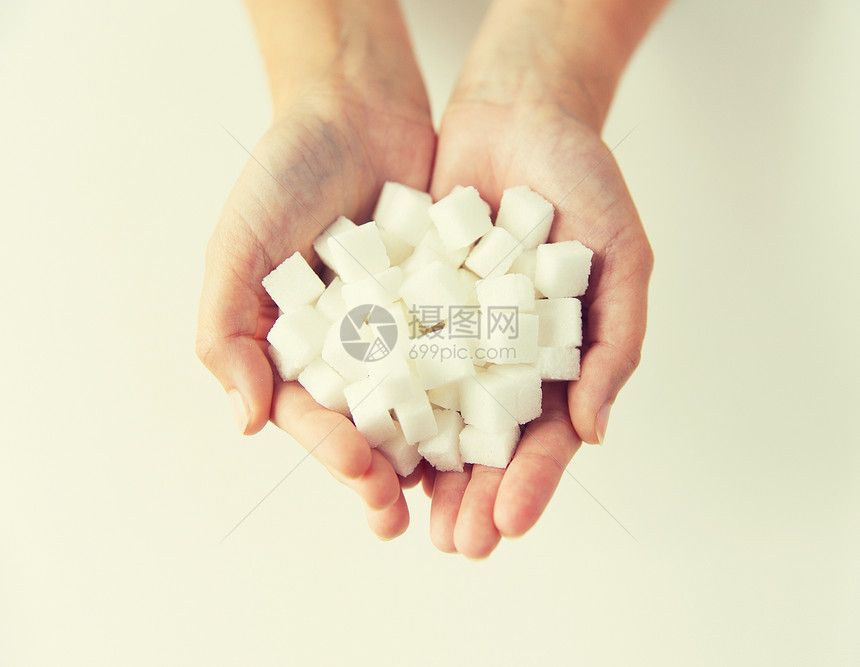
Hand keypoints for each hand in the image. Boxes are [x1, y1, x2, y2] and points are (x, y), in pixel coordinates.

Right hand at [197, 79, 435, 538]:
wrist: (357, 109)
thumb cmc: (285, 174)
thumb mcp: (239, 247)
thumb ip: (226, 332)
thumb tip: (244, 422)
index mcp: (297, 349)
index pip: (311, 416)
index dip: (333, 451)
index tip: (363, 475)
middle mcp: (352, 352)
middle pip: (368, 425)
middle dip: (383, 473)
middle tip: (403, 514)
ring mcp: (403, 332)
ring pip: (421, 405)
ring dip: (434, 454)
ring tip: (456, 496)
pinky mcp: (448, 308)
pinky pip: (464, 355)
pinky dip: (477, 389)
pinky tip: (497, 422)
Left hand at [426, 46, 653, 556]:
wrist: (520, 112)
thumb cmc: (584, 180)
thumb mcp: (622, 256)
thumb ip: (616, 342)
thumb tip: (594, 430)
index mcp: (558, 358)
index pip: (547, 437)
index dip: (532, 482)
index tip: (508, 524)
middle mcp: (503, 357)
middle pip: (488, 442)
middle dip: (473, 495)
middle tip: (456, 545)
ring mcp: (454, 334)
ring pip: (437, 414)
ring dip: (426, 468)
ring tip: (409, 515)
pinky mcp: (410, 303)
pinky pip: (395, 358)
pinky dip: (385, 400)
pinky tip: (372, 440)